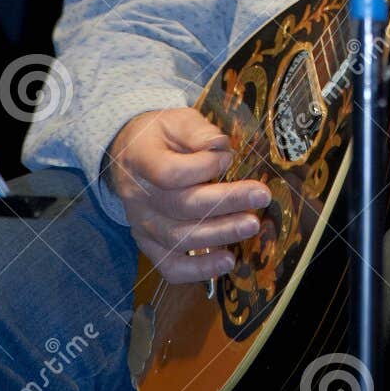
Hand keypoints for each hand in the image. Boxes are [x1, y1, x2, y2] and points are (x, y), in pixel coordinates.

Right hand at [105, 106, 270, 284]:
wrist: (129, 155)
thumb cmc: (160, 135)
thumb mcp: (176, 120)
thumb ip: (197, 131)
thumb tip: (220, 146)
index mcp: (140, 160)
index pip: (169, 173)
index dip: (202, 167)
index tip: (227, 157)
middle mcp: (138, 197)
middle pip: (181, 206)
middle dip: (225, 203)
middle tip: (261, 196)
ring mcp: (142, 225)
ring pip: (180, 238)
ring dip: (219, 234)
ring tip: (251, 225)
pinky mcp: (149, 244)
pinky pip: (170, 266)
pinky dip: (198, 270)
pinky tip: (227, 261)